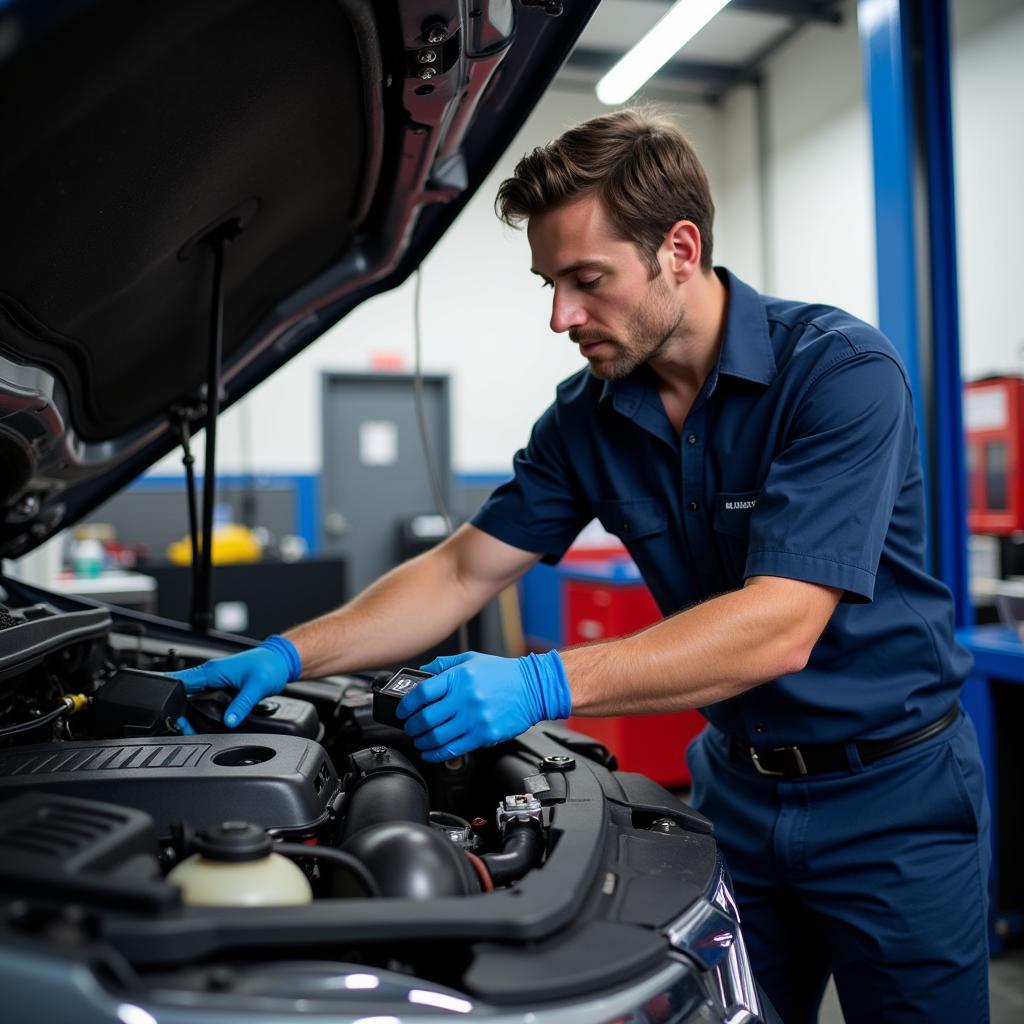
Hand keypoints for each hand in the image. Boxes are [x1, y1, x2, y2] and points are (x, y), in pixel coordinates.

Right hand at [167, 634, 300, 726]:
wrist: (279, 661)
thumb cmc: (269, 667)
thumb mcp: (256, 687)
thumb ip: (241, 706)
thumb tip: (228, 722)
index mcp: (212, 670)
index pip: (179, 681)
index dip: (168, 695)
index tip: (162, 711)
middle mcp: (209, 673)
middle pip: (181, 692)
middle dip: (177, 711)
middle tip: (183, 729)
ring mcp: (213, 678)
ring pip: (189, 695)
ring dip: (186, 710)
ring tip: (189, 728)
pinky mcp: (219, 684)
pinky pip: (200, 696)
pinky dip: (196, 707)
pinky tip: (199, 718)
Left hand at [397, 650, 570, 761]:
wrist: (533, 688)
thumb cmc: (503, 674)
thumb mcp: (471, 659)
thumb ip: (444, 665)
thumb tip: (422, 672)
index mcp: (460, 677)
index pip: (422, 693)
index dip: (406, 705)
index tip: (402, 711)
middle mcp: (466, 699)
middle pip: (426, 718)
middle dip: (411, 726)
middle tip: (409, 727)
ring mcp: (475, 719)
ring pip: (437, 737)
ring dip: (421, 741)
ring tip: (418, 740)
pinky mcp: (484, 735)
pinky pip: (453, 749)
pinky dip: (436, 753)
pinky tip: (430, 751)